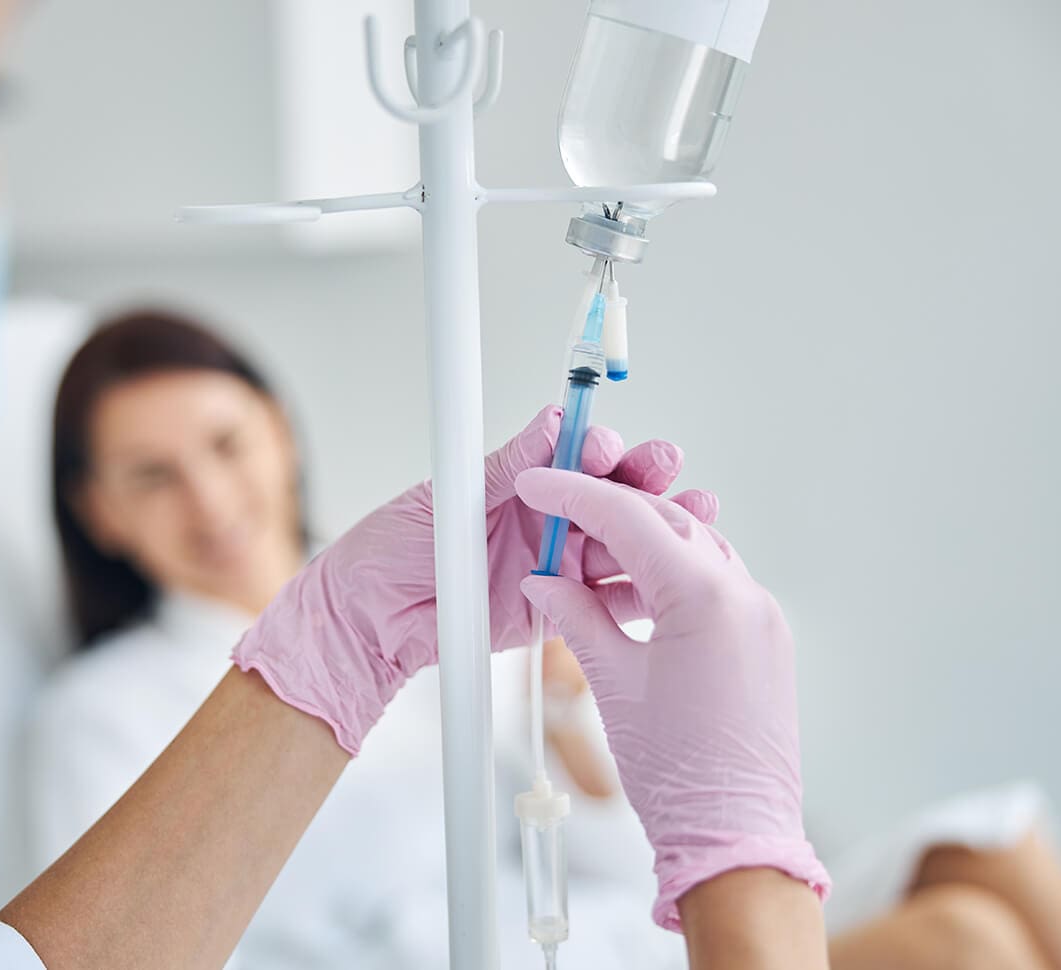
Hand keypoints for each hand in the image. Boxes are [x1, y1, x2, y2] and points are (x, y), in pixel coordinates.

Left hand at [233, 406, 700, 754]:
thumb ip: (507, 467)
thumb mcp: (447, 499)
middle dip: (642, 477)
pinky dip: (640, 587)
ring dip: (659, 527)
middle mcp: (542, 520)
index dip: (594, 447)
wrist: (365, 622)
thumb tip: (552, 421)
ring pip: (620, 543)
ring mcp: (553, 565)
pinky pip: (606, 600)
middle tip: (665, 464)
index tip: (603, 446)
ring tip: (695, 511)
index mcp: (517, 483)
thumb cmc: (387, 551)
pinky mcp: (556, 612)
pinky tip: (671, 574)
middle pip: (609, 494)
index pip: (573, 455)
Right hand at [516, 469, 829, 930]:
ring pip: (695, 549)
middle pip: (667, 523)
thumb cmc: (679, 774)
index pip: (629, 518)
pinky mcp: (766, 642)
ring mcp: (763, 619)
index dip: (574, 495)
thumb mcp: (613, 683)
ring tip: (584, 561)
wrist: (736, 838)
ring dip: (640, 543)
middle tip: (555, 516)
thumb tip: (546, 582)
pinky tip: (627, 594)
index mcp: (707, 597)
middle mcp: (746, 596)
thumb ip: (577, 617)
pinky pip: (714, 585)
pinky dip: (669, 576)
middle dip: (607, 512)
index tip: (538, 484)